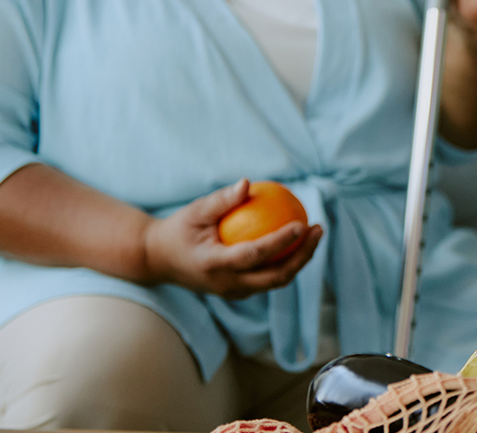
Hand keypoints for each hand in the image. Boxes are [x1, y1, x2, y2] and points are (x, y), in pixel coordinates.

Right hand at [143, 179, 322, 298]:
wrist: (158, 259)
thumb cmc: (178, 229)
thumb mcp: (195, 211)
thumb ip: (221, 200)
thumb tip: (248, 184)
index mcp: (214, 265)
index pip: (254, 256)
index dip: (281, 243)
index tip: (302, 224)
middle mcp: (227, 284)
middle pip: (275, 277)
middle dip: (303, 256)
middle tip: (318, 229)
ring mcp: (233, 292)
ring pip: (276, 281)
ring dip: (299, 260)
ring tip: (314, 234)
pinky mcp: (238, 291)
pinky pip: (268, 278)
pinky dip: (286, 261)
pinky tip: (298, 240)